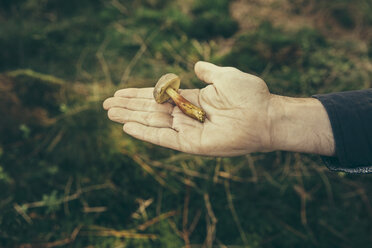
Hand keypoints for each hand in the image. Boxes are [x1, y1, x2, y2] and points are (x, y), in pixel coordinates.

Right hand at [103, 61, 272, 155]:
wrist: (265, 115)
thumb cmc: (249, 95)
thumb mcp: (225, 75)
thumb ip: (208, 71)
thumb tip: (195, 66)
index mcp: (192, 99)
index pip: (158, 97)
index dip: (137, 94)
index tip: (118, 93)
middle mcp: (186, 115)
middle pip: (150, 110)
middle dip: (128, 107)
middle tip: (105, 105)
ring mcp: (188, 130)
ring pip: (152, 123)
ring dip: (130, 118)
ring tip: (109, 114)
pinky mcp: (191, 144)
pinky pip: (164, 138)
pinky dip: (145, 133)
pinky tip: (128, 128)